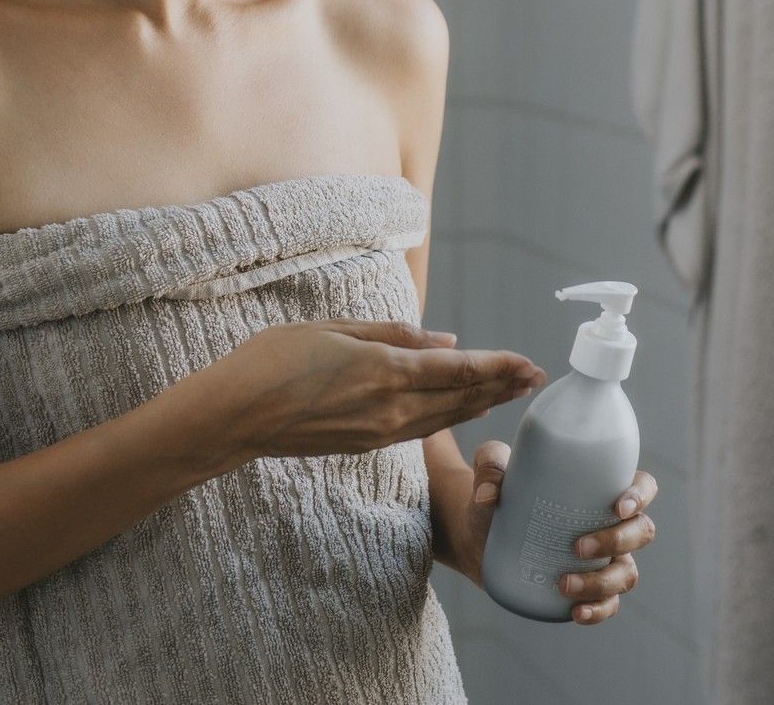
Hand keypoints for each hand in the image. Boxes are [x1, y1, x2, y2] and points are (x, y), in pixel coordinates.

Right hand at [204, 320, 542, 461]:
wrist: (234, 417)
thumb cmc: (274, 360)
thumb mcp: (333, 329)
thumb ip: (392, 335)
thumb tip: (446, 341)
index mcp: (383, 371)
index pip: (458, 370)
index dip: (499, 366)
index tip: (530, 362)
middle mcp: (389, 408)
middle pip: (461, 398)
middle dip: (503, 387)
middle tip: (538, 377)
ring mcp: (378, 433)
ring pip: (445, 419)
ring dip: (483, 404)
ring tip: (513, 393)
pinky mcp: (365, 445)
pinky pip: (421, 430)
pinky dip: (450, 418)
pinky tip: (464, 410)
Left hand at [460, 443, 658, 624]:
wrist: (479, 535)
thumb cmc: (498, 492)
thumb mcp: (492, 469)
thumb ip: (490, 466)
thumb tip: (488, 495)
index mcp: (600, 487)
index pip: (642, 486)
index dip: (641, 495)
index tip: (618, 506)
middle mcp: (610, 522)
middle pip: (641, 532)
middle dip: (617, 542)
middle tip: (577, 547)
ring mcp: (603, 558)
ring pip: (627, 573)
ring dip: (602, 583)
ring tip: (563, 584)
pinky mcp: (587, 587)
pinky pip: (608, 604)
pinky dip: (598, 611)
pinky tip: (575, 612)